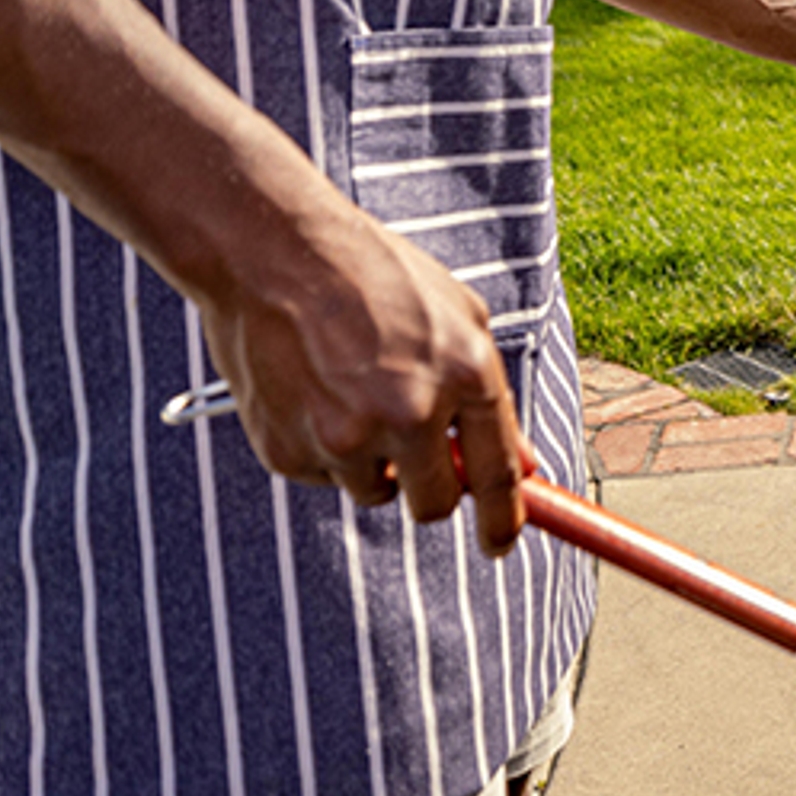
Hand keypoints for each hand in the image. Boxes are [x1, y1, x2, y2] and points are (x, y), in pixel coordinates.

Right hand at [200, 202, 529, 556]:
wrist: (273, 252)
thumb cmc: (373, 275)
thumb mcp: (457, 317)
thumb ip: (489, 397)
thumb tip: (522, 467)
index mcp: (466, 375)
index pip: (498, 478)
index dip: (504, 521)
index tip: (499, 543)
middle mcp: (411, 412)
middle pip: (435, 505)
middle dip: (431, 490)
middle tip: (409, 448)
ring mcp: (347, 436)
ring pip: (374, 490)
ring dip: (371, 459)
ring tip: (348, 388)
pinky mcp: (291, 450)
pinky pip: (321, 475)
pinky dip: (320, 446)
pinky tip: (309, 388)